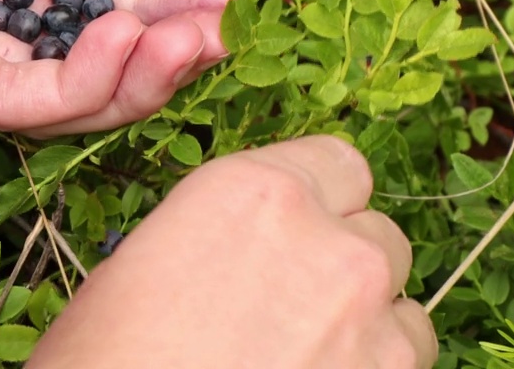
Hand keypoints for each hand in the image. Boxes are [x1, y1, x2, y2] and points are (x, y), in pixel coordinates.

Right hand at [28, 136, 437, 368]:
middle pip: (376, 234)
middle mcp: (327, 242)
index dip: (320, 202)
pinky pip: (406, 364)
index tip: (300, 231)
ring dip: (368, 327)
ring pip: (403, 307)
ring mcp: (369, 320)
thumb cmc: (108, 363)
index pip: (338, 164)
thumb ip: (216, 235)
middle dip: (343, 266)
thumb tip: (246, 251)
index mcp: (253, 193)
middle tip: (293, 306)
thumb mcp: (137, 267)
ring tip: (306, 358)